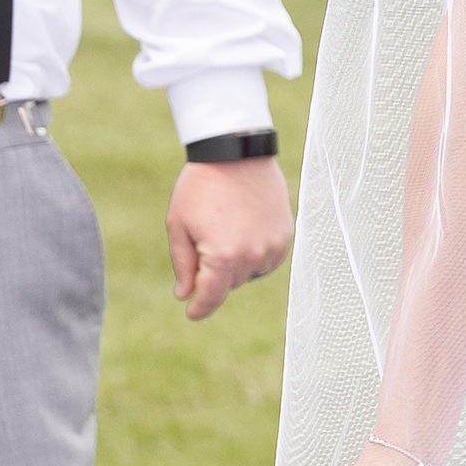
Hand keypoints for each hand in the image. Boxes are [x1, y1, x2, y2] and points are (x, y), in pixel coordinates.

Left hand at [167, 154, 292, 320]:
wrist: (236, 151)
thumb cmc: (201, 187)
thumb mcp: (179, 224)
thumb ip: (183, 264)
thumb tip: (185, 294)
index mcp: (224, 256)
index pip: (211, 296)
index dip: (200, 308)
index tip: (192, 313)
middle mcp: (253, 256)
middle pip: (230, 284)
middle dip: (214, 273)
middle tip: (203, 242)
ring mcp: (273, 246)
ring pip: (250, 273)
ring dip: (236, 264)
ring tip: (225, 232)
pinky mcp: (286, 235)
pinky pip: (268, 259)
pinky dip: (255, 254)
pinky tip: (243, 231)